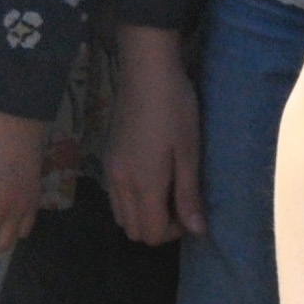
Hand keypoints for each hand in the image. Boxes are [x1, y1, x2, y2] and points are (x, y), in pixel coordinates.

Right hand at [101, 24, 205, 245]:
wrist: (146, 71)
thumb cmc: (175, 109)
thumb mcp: (189, 152)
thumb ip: (188, 194)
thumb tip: (196, 230)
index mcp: (142, 184)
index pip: (152, 233)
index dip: (175, 231)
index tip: (190, 208)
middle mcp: (119, 182)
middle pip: (133, 230)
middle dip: (158, 226)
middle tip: (179, 200)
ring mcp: (109, 169)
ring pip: (121, 215)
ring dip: (142, 213)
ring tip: (164, 188)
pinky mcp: (106, 156)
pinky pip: (114, 195)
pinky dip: (131, 198)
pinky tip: (149, 173)